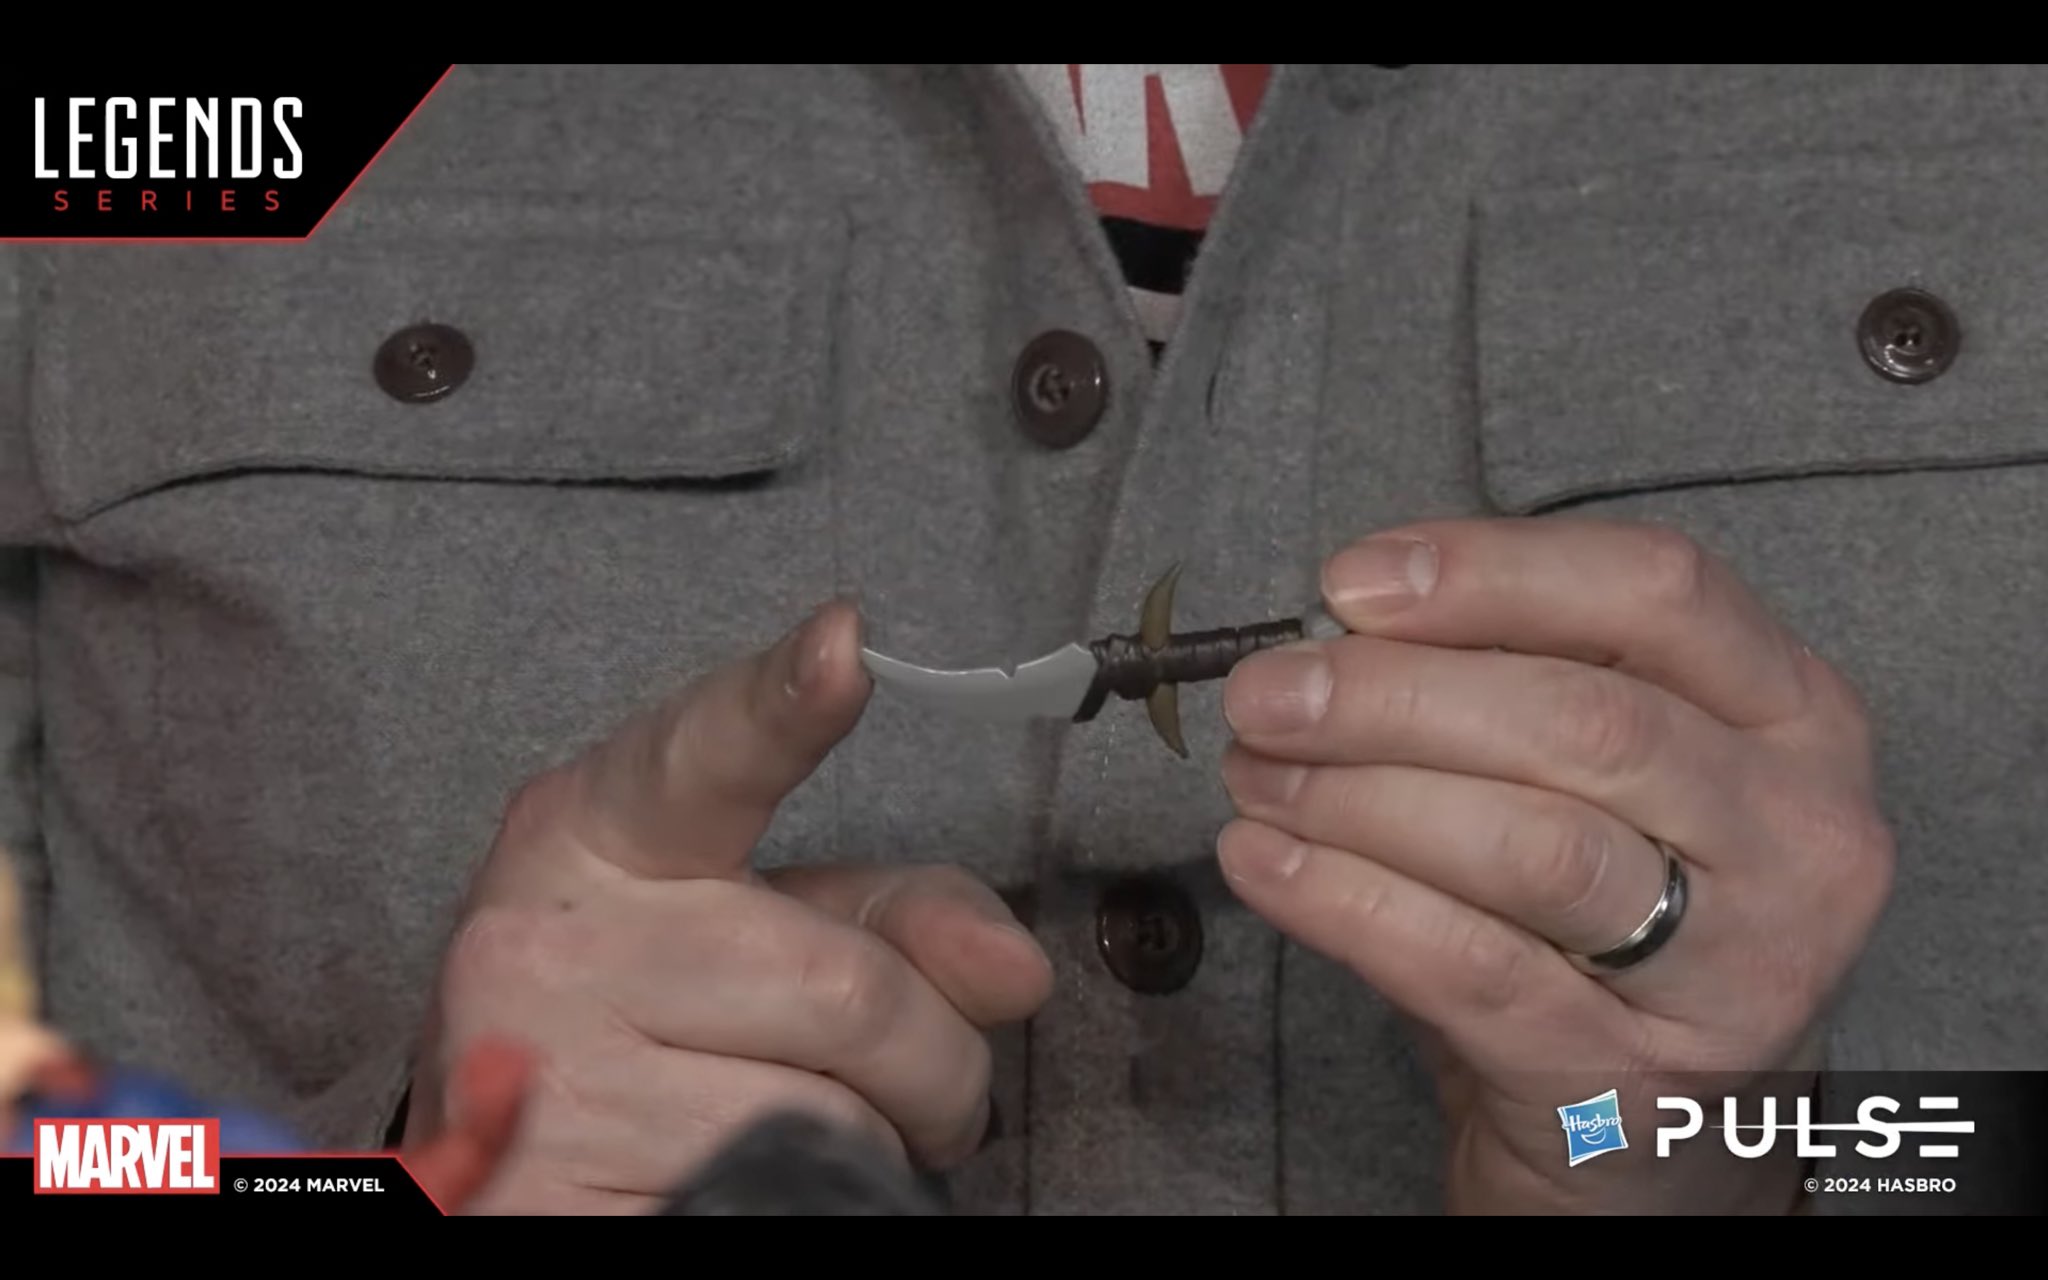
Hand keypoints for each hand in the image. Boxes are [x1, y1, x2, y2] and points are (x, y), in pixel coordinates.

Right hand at [403, 602, 1053, 1212]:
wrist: (490, 1166)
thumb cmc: (646, 1029)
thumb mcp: (761, 934)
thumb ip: (891, 916)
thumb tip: (1015, 967)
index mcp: (592, 829)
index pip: (699, 759)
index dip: (779, 708)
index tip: (842, 645)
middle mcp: (545, 938)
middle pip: (848, 987)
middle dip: (934, 1061)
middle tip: (923, 1090)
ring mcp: (543, 1076)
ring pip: (829, 1114)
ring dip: (880, 1142)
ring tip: (822, 1139)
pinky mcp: (551, 1194)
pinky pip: (776, 1190)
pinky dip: (813, 1197)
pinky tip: (755, 1182)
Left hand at [1217, 519, 1892, 1213]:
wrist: (1651, 1130)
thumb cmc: (1612, 915)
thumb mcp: (1613, 777)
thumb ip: (1511, 681)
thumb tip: (1338, 631)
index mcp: (1799, 716)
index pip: (1660, 591)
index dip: (1492, 572)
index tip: (1351, 583)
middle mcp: (1801, 835)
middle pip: (1585, 720)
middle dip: (1393, 696)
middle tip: (1267, 696)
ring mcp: (1740, 968)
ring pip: (1534, 845)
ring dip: (1360, 798)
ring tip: (1256, 779)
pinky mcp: (1638, 1077)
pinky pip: (1471, 967)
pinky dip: (1346, 902)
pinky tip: (1265, 862)